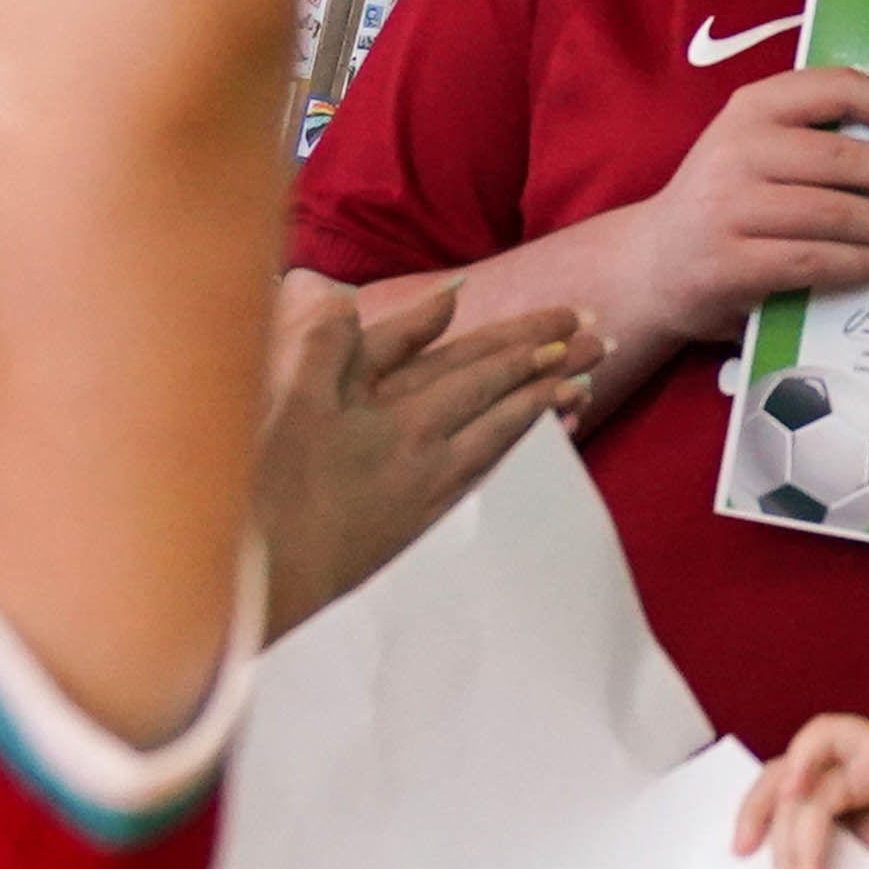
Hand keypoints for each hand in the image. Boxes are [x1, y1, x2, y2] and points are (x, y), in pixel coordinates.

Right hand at [252, 275, 590, 626]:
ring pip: (505, 434)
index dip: (519, 340)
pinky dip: (525, 451)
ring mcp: (433, 484)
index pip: (472, 363)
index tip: (563, 322)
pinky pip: (493, 474)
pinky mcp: (430, 518)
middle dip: (549, 363)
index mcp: (394, 408)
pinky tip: (550, 441)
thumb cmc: (271, 481)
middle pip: (498, 392)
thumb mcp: (292, 398)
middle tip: (597, 339)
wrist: (273, 571)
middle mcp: (426, 443)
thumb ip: (331, 343)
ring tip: (588, 385)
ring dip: (547, 405)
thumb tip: (360, 297)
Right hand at [612, 70, 868, 366]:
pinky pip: (812, 260)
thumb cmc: (728, 205)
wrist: (651, 265)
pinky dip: (861, 263)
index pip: (836, 88)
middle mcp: (737, 148)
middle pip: (846, 158)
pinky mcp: (728, 262)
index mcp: (752, 108)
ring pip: (835, 212)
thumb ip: (819, 144)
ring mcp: (728, 206)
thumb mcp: (760, 153)